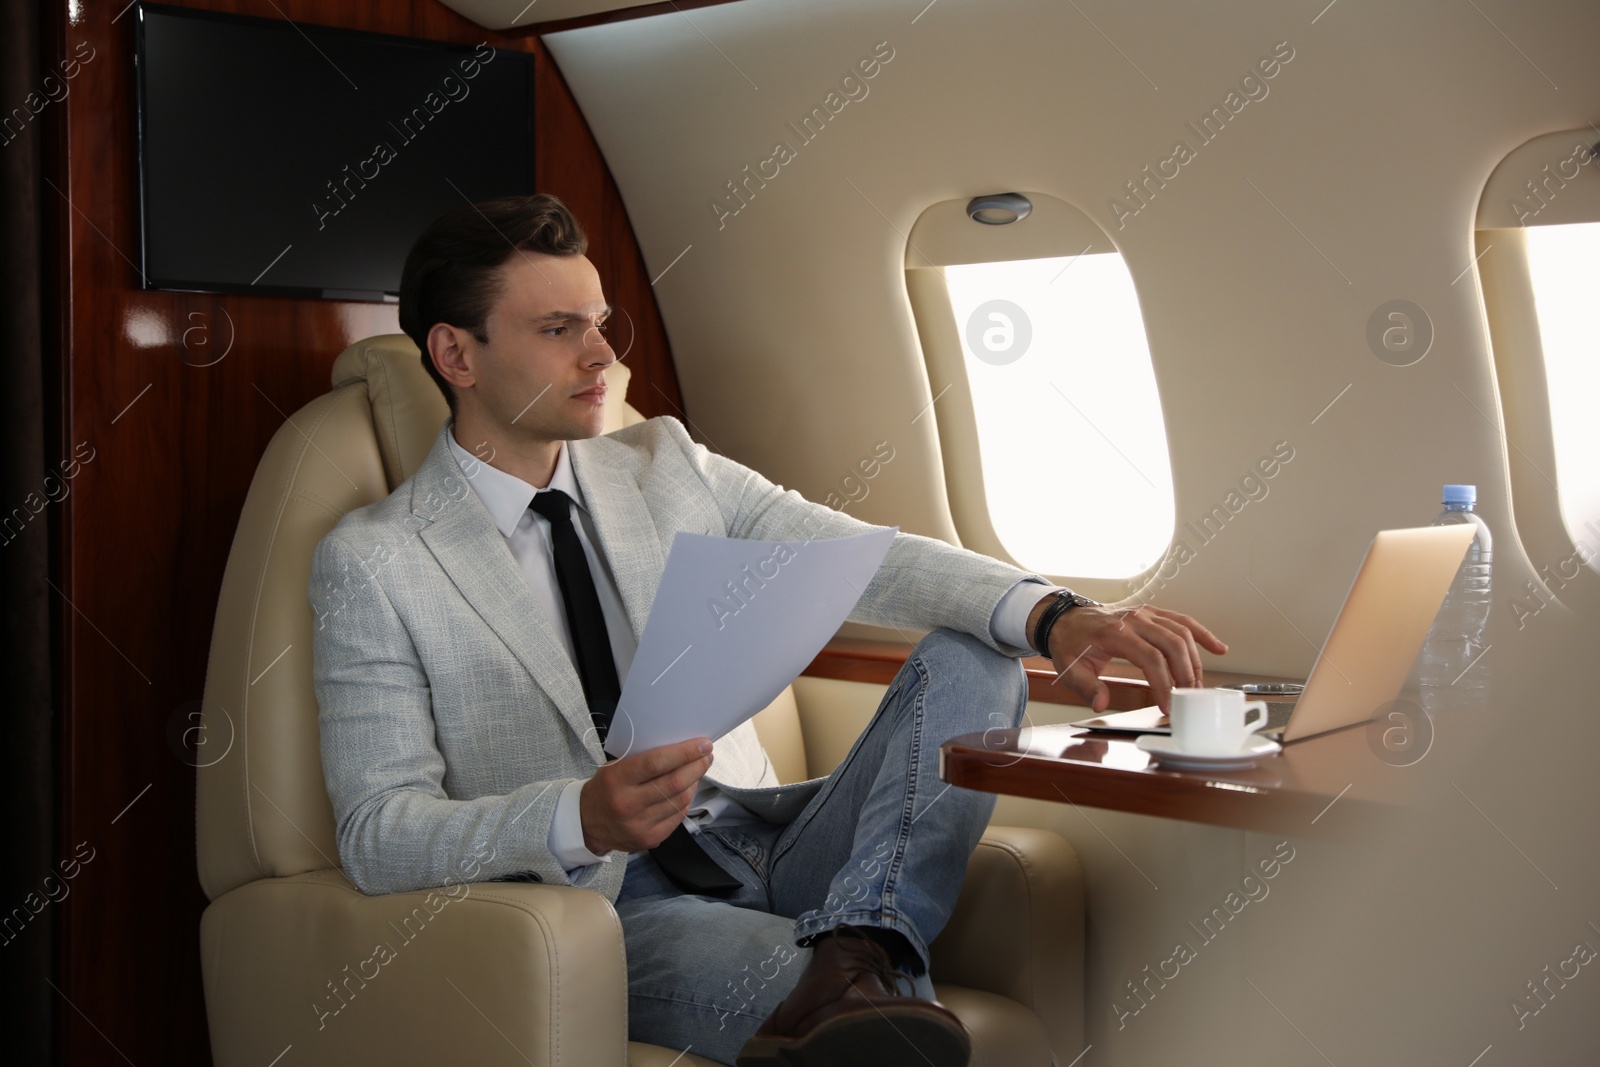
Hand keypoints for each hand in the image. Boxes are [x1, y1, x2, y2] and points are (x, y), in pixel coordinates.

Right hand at [579, 737, 712, 854]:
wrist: (586, 825)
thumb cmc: (605, 789)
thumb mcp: (614, 768)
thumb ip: (643, 760)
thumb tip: (680, 749)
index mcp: (617, 780)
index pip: (656, 763)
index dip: (684, 752)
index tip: (703, 744)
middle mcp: (628, 804)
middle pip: (674, 783)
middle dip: (696, 766)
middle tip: (707, 755)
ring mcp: (640, 825)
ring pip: (680, 800)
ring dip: (694, 782)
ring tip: (698, 770)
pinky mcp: (649, 839)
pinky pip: (677, 817)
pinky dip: (686, 801)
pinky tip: (687, 790)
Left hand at [1031, 600, 1227, 713]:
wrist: (1065, 619)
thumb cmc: (1070, 642)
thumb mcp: (1070, 668)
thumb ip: (1087, 687)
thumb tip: (1101, 703)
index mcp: (1115, 632)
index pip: (1150, 658)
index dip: (1164, 684)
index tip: (1168, 705)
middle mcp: (1134, 619)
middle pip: (1172, 644)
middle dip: (1185, 674)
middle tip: (1189, 699)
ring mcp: (1145, 614)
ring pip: (1182, 633)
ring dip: (1195, 660)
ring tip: (1197, 685)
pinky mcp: (1152, 613)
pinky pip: (1182, 621)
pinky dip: (1202, 634)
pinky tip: (1218, 648)